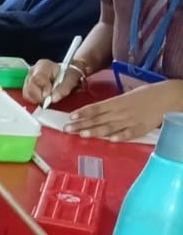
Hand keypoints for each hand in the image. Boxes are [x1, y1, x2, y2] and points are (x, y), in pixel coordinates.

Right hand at [23, 58, 86, 106]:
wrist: (67, 75)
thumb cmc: (69, 74)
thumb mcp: (72, 79)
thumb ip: (64, 88)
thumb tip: (54, 98)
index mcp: (43, 66)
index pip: (37, 78)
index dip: (43, 88)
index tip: (49, 94)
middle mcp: (33, 71)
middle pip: (29, 87)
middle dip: (39, 96)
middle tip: (49, 98)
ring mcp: (28, 79)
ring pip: (26, 93)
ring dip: (37, 99)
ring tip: (47, 97)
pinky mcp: (27, 87)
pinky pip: (27, 97)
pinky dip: (35, 100)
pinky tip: (43, 97)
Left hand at [67, 80, 182, 141]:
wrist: (167, 96)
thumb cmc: (146, 95)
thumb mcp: (126, 96)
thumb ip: (111, 105)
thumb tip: (95, 111)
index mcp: (117, 102)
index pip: (96, 108)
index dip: (82, 112)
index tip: (70, 116)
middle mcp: (121, 112)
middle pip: (98, 119)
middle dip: (81, 125)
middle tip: (66, 129)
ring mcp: (130, 121)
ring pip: (110, 127)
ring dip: (95, 131)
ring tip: (82, 134)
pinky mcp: (140, 128)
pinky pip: (129, 133)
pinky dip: (120, 136)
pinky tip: (110, 140)